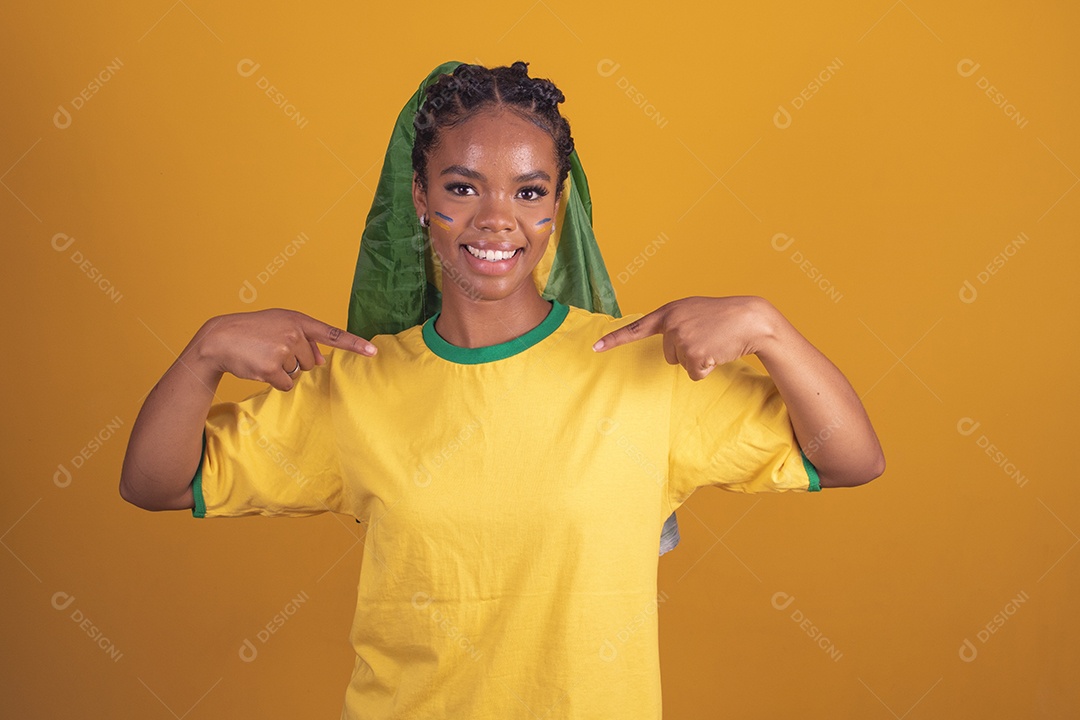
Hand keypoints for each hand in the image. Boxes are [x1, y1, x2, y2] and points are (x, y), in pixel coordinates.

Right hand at [191, 309, 375, 390]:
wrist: (220, 338)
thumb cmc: (253, 332)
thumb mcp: (279, 326)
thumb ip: (303, 339)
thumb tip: (320, 361)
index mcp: (298, 320)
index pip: (332, 334)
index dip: (354, 344)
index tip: (373, 352)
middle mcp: (294, 333)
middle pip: (311, 362)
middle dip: (294, 361)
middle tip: (272, 349)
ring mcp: (282, 350)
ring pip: (298, 373)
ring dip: (282, 370)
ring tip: (263, 355)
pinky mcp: (271, 367)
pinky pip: (286, 384)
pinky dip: (274, 381)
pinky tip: (259, 367)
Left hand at [592, 296, 776, 380]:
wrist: (751, 319)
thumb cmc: (723, 316)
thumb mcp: (692, 311)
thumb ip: (674, 322)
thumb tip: (667, 345)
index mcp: (668, 312)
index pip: (636, 328)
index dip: (614, 340)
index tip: (594, 348)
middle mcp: (671, 324)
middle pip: (668, 355)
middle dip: (687, 352)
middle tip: (706, 338)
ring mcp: (682, 339)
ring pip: (682, 365)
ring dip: (698, 360)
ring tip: (713, 343)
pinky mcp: (694, 354)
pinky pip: (695, 374)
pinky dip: (707, 369)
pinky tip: (717, 353)